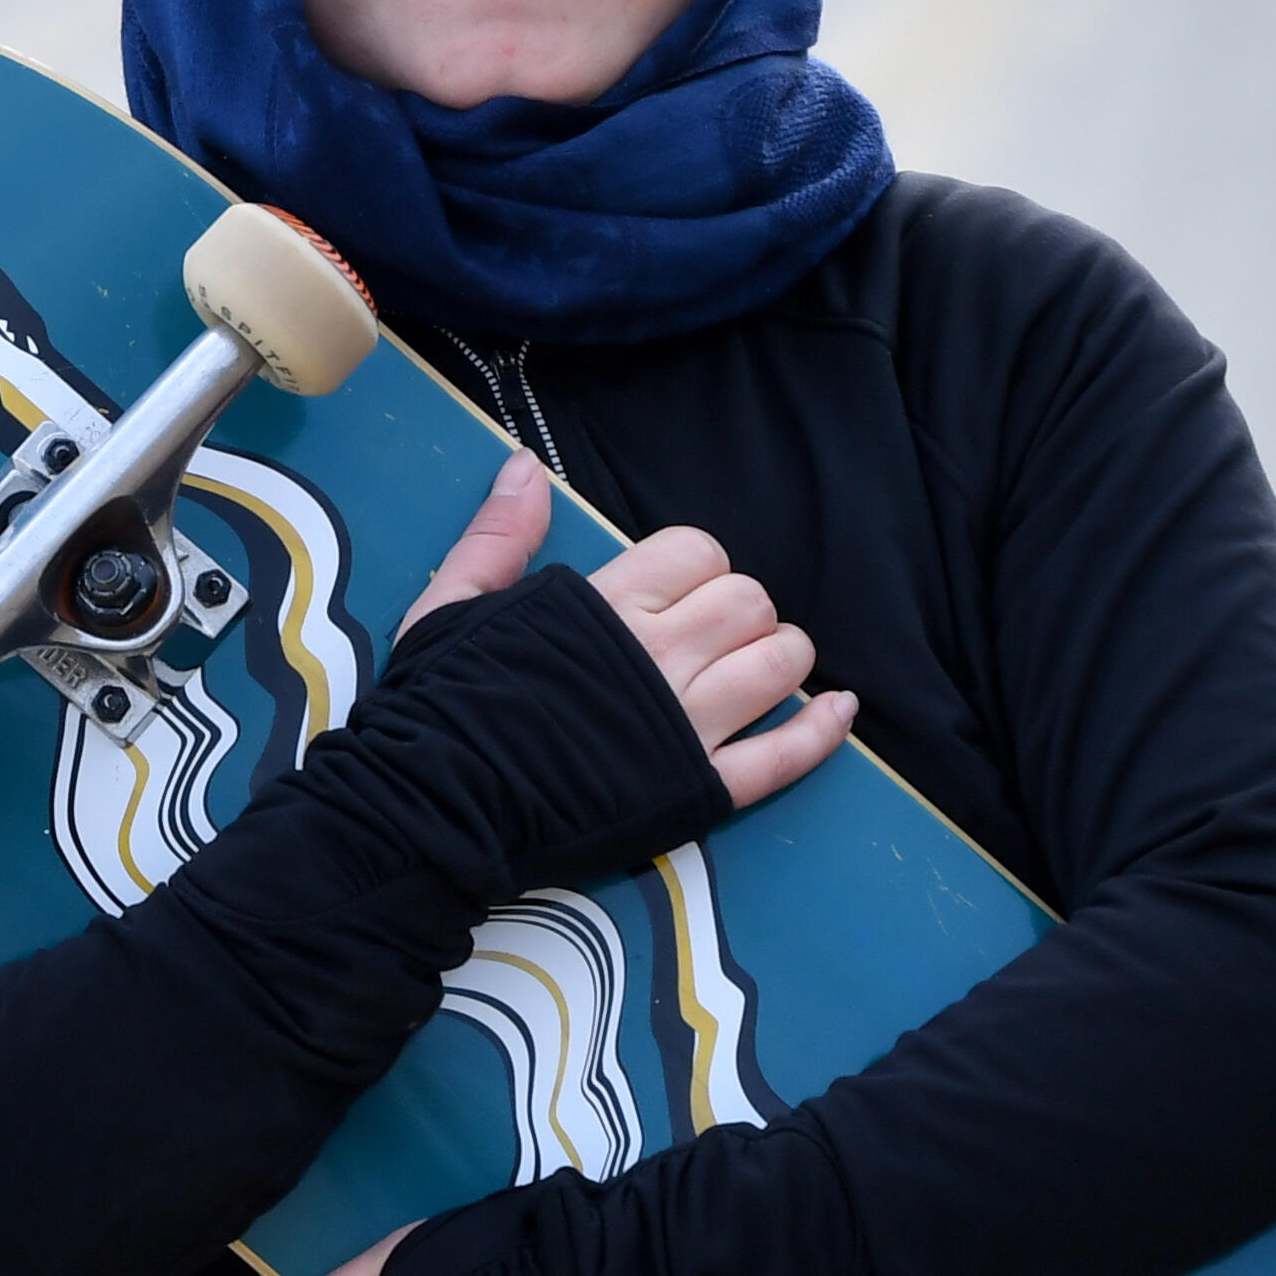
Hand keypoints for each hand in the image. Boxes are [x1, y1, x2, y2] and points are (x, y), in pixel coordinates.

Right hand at [402, 453, 859, 812]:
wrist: (434, 808)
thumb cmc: (437, 709)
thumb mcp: (453, 605)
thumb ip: (499, 536)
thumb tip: (524, 468)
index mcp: (607, 604)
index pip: (698, 552)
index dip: (696, 568)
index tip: (674, 596)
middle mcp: (660, 655)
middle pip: (749, 602)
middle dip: (741, 612)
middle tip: (710, 639)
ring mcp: (686, 725)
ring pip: (781, 663)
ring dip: (781, 658)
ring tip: (758, 669)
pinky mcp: (698, 790)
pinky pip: (784, 756)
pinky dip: (821, 732)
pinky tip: (840, 710)